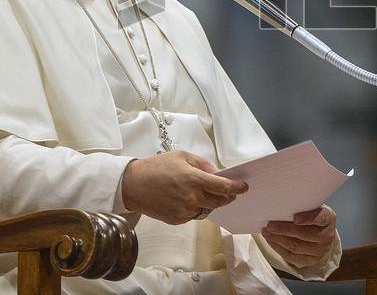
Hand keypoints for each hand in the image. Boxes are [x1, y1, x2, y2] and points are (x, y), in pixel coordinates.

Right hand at [120, 151, 247, 224]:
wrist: (133, 185)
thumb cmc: (156, 167)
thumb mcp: (181, 156)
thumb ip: (202, 164)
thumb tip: (216, 172)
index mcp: (194, 179)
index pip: (223, 187)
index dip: (237, 188)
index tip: (244, 188)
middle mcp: (192, 197)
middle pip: (219, 202)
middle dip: (227, 197)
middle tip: (228, 192)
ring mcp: (184, 211)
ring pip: (207, 210)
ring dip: (210, 203)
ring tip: (203, 193)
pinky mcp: (177, 220)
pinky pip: (194, 215)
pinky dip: (195, 208)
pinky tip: (187, 199)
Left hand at [262, 205, 337, 268]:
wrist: (322, 233)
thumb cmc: (312, 216)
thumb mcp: (312, 207)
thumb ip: (302, 206)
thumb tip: (281, 205)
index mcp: (328, 218)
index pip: (320, 217)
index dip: (307, 218)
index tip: (295, 217)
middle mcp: (326, 236)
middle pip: (303, 234)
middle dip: (284, 230)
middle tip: (269, 225)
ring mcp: (320, 251)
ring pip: (295, 247)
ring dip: (278, 240)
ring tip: (266, 232)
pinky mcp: (310, 261)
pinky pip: (291, 257)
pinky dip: (278, 248)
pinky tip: (271, 241)